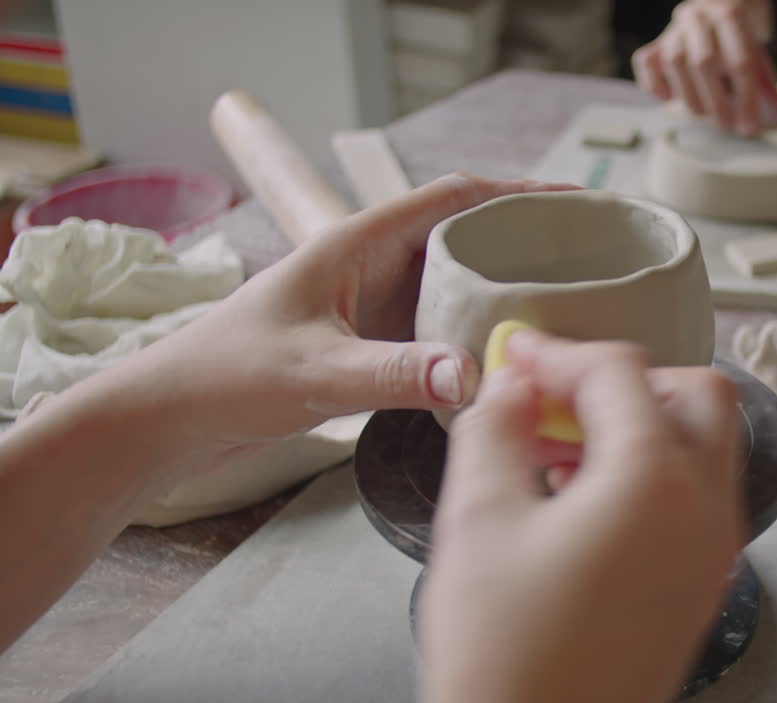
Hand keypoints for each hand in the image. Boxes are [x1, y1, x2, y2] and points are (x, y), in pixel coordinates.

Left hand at [122, 173, 573, 465]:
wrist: (173, 417)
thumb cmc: (227, 377)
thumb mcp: (316, 373)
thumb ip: (393, 374)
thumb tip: (473, 376)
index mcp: (359, 244)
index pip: (451, 198)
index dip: (514, 192)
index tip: (571, 203)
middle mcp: (372, 266)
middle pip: (463, 236)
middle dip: (522, 242)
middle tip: (585, 262)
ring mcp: (373, 305)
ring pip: (454, 284)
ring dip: (502, 291)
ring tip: (564, 308)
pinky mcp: (370, 343)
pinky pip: (438, 328)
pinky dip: (476, 335)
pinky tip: (507, 360)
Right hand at [423, 331, 744, 702]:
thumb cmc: (507, 656)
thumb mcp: (478, 520)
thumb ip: (493, 430)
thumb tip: (510, 388)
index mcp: (656, 479)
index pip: (620, 372)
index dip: (559, 354)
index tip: (519, 359)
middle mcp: (704, 509)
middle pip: (694, 395)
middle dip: (624, 381)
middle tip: (558, 397)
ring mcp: (712, 552)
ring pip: (704, 447)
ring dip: (641, 427)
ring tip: (561, 452)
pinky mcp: (702, 586)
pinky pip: (697, 500)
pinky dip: (654, 476)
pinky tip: (584, 502)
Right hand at [632, 0, 776, 135]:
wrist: (717, 4)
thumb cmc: (739, 38)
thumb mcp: (758, 56)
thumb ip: (769, 87)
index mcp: (730, 14)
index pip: (739, 62)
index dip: (745, 99)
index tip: (749, 127)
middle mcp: (698, 17)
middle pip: (704, 63)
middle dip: (717, 101)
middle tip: (726, 125)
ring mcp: (674, 28)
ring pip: (674, 63)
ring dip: (689, 96)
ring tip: (703, 113)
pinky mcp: (655, 42)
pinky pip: (645, 62)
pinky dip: (653, 84)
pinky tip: (668, 98)